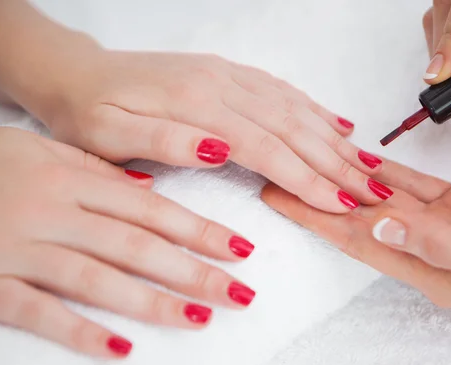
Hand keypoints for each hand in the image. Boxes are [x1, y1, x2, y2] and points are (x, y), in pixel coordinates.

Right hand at [0, 127, 255, 357]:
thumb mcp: (33, 148)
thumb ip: (91, 168)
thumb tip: (148, 190)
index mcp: (68, 177)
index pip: (150, 208)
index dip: (199, 229)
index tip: (240, 248)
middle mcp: (51, 212)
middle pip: (136, 245)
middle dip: (193, 270)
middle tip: (240, 292)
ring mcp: (17, 249)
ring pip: (96, 278)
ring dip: (151, 302)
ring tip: (199, 319)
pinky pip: (36, 312)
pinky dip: (78, 331)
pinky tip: (119, 349)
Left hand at [29, 50, 392, 213]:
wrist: (76, 74)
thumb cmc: (89, 114)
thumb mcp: (110, 136)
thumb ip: (166, 141)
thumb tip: (221, 150)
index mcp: (195, 106)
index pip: (266, 146)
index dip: (308, 177)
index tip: (342, 204)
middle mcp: (220, 85)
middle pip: (292, 128)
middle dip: (337, 164)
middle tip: (374, 193)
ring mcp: (228, 76)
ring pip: (295, 108)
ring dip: (335, 140)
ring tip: (369, 166)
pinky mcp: (228, 74)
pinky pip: (282, 90)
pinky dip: (315, 109)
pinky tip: (338, 124)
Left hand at [262, 154, 450, 306]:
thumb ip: (437, 243)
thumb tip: (378, 225)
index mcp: (431, 270)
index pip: (357, 240)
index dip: (314, 217)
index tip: (277, 198)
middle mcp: (428, 252)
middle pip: (360, 221)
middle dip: (319, 198)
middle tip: (280, 174)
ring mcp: (442, 227)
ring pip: (383, 200)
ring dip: (347, 181)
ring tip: (311, 162)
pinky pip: (413, 186)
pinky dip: (387, 172)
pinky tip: (362, 160)